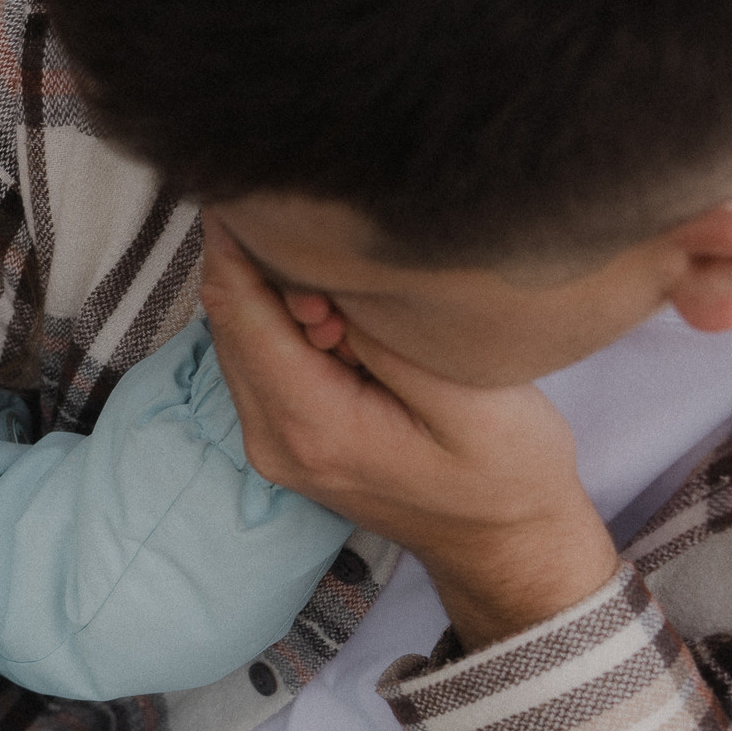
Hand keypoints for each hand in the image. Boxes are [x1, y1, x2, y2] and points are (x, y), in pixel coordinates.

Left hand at [199, 220, 618, 649]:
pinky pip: (259, 356)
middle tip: (326, 231)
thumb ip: (388, 339)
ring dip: (272, 289)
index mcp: (311, 426)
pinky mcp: (283, 434)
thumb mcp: (471, 402)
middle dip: (258, 260)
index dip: (237, 242)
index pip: (240, 311)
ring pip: (237, 333)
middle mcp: (271, 437)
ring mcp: (269, 440)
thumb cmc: (505, 475)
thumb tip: (324, 280)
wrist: (501, 544)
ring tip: (343, 276)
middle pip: (226, 317)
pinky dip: (281, 318)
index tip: (258, 187)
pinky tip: (336, 309)